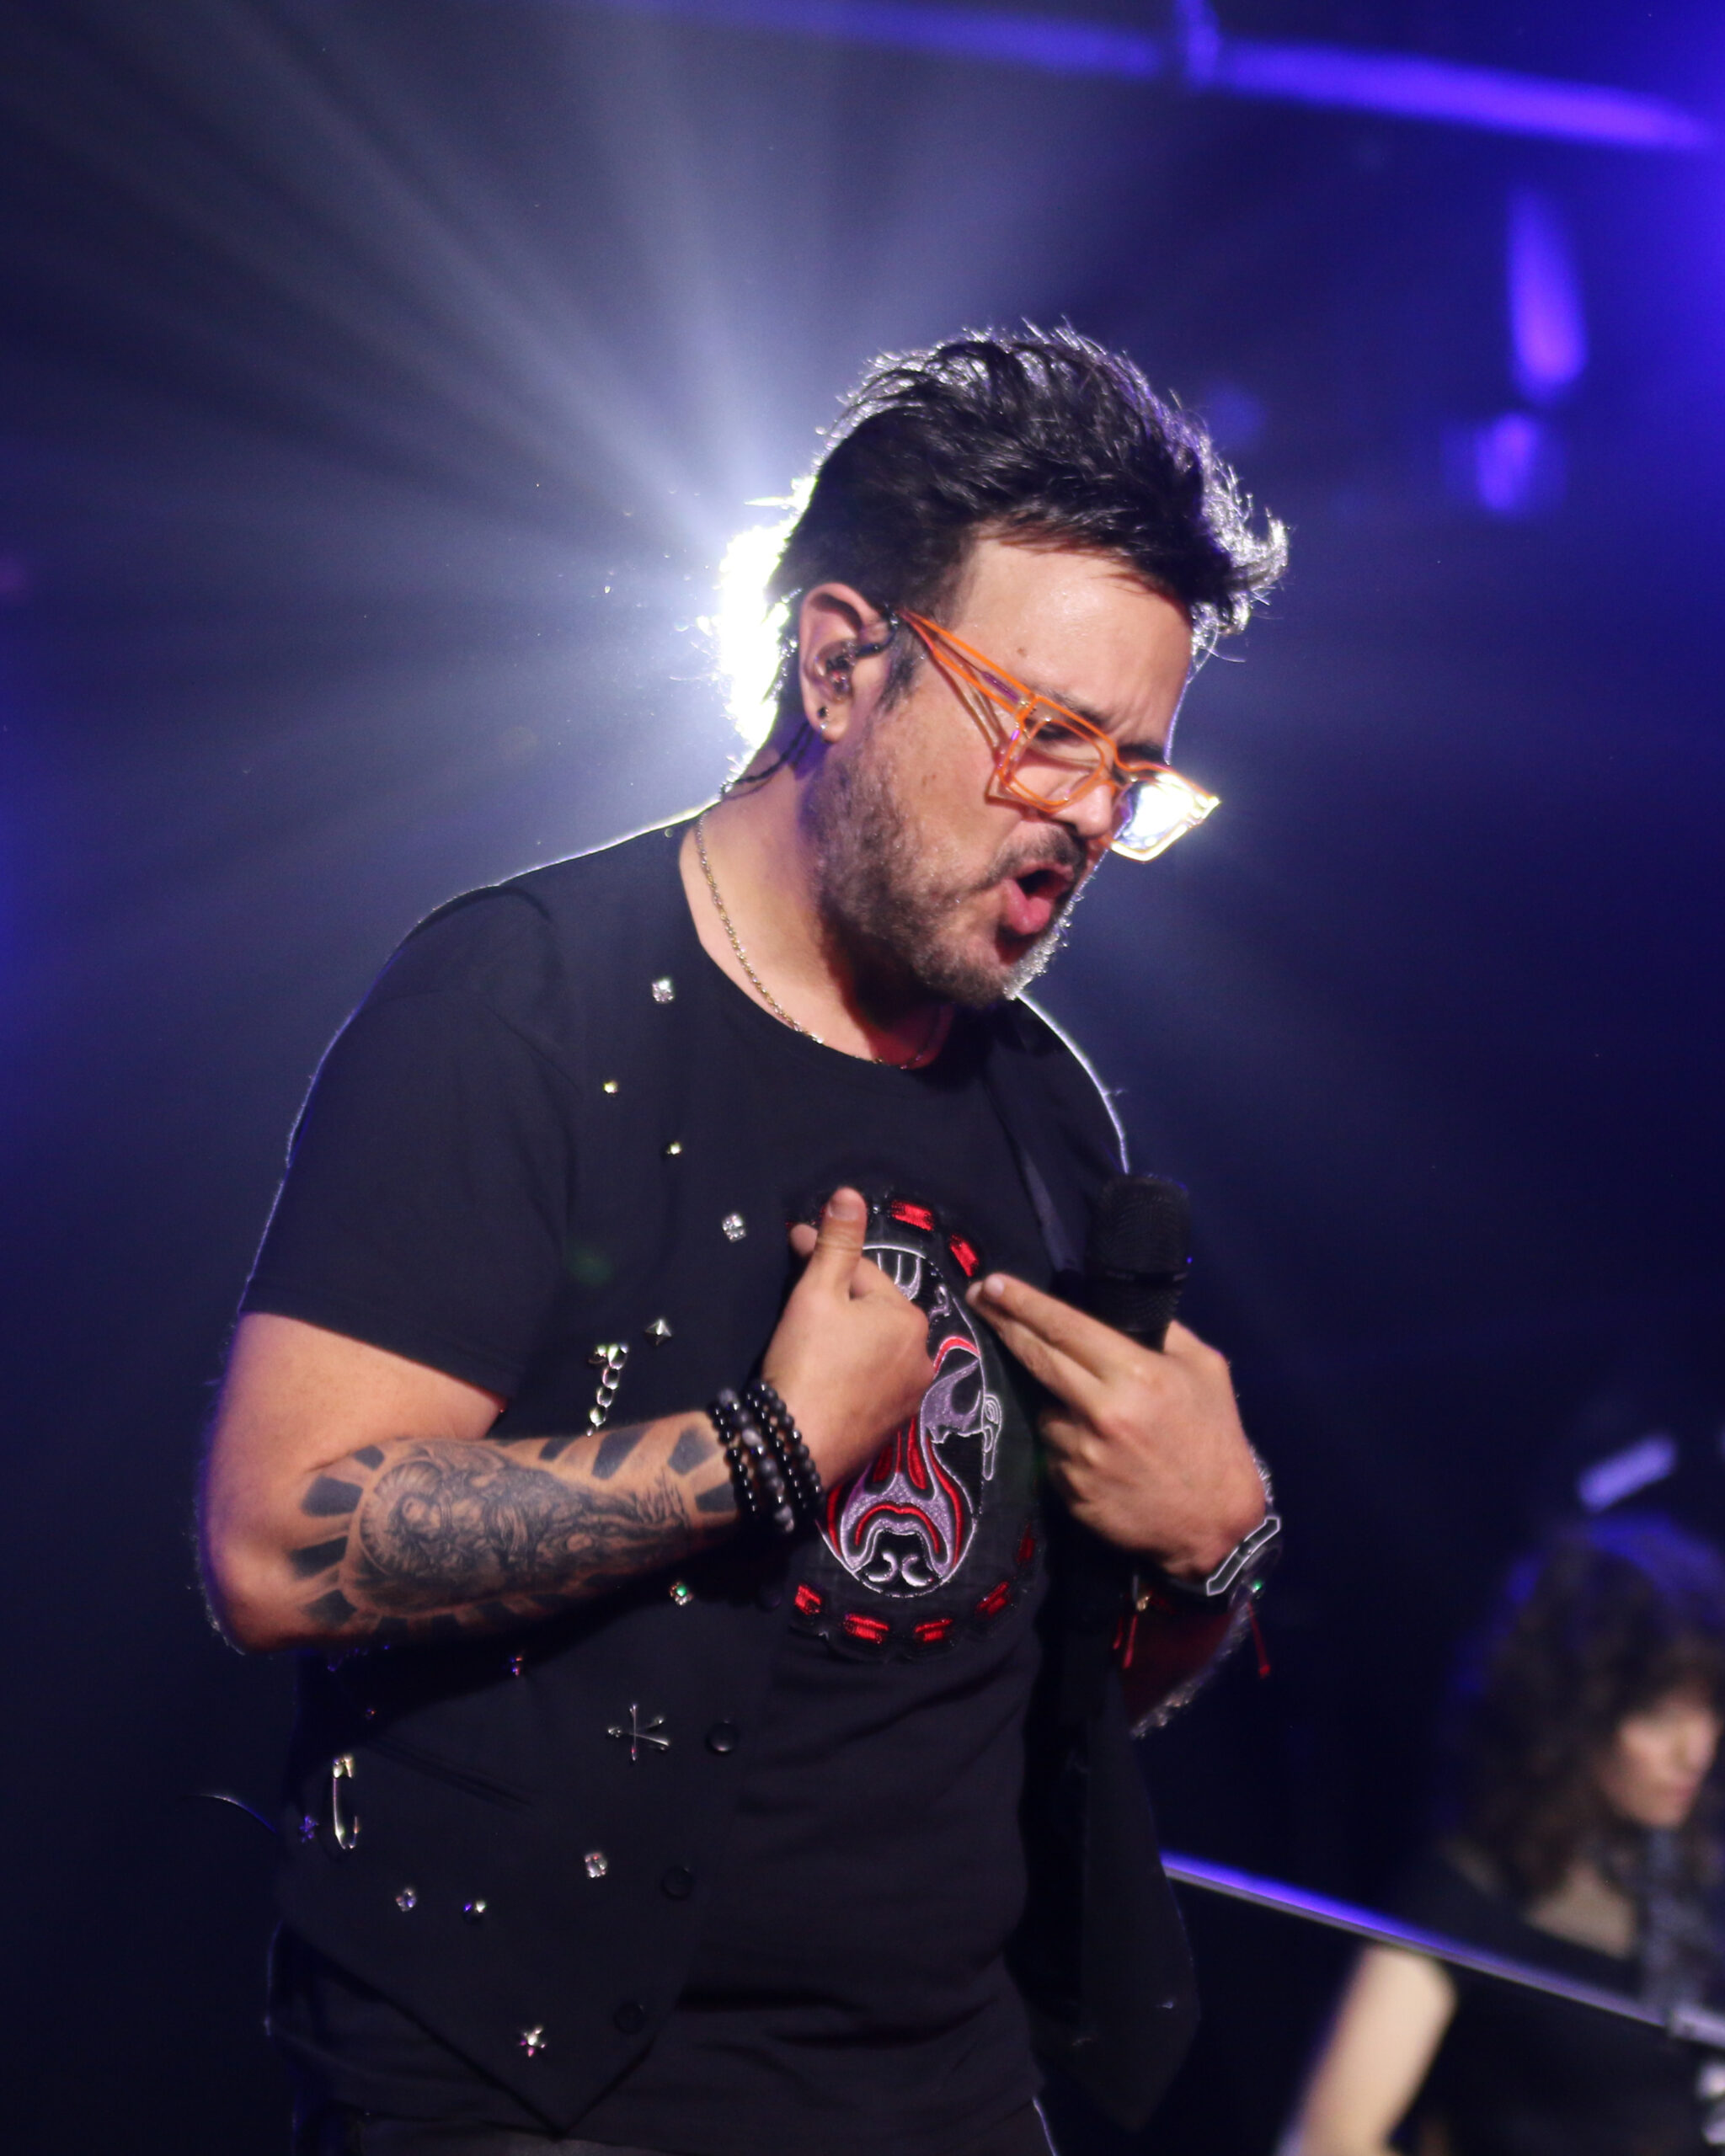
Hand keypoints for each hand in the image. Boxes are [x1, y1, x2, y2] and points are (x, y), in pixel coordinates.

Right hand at [764, 1189, 933, 1485]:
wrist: (797, 1446)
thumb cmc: (807, 1360)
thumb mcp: (817, 1292)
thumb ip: (836, 1241)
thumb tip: (850, 1193)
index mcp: (908, 1317)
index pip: (861, 1274)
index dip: (822, 1259)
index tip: (792, 1246)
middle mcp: (923, 1355)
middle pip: (872, 1313)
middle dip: (841, 1302)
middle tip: (800, 1304)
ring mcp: (911, 1395)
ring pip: (874, 1349)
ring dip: (849, 1338)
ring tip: (811, 1343)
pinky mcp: (894, 1427)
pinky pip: (873, 1384)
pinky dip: (853, 1374)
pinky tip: (827, 1379)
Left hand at [965, 1273, 1265, 1577]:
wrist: (1216, 1522)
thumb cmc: (1215, 1438)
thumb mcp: (1206, 1370)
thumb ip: (1165, 1333)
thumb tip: (1120, 1307)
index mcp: (1136, 1375)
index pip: (1065, 1327)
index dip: (1024, 1302)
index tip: (993, 1284)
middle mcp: (1101, 1412)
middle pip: (1036, 1358)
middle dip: (1004, 1324)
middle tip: (981, 1299)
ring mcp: (1082, 1455)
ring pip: (1046, 1412)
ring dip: (1061, 1407)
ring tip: (1104, 1425)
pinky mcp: (1071, 1491)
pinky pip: (1056, 1454)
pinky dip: (1070, 1449)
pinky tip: (1104, 1459)